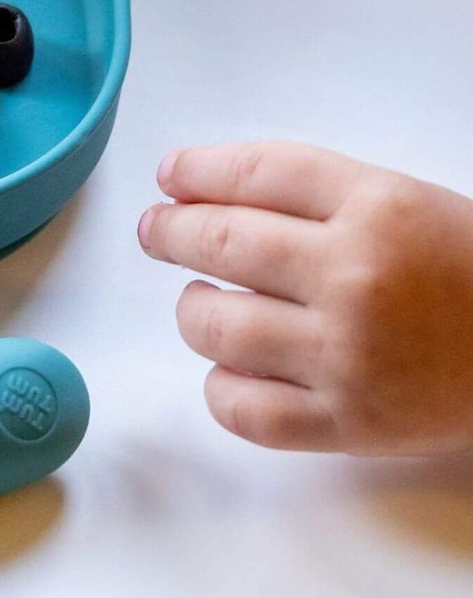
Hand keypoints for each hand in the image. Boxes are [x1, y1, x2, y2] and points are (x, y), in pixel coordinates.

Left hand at [140, 141, 472, 454]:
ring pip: (219, 326)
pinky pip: (247, 410)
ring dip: (194, 310)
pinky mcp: (353, 425)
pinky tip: (229, 370)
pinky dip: (221, 388)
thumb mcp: (400, 201)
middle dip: (172, 232)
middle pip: (223, 241)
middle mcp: (356, 275)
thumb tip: (196, 188)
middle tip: (156, 232)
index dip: (198, 172)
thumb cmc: (464, 268)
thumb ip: (309, 193)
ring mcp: (350, 354)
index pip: (257, 172)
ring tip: (202, 302)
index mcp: (376, 206)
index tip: (170, 177)